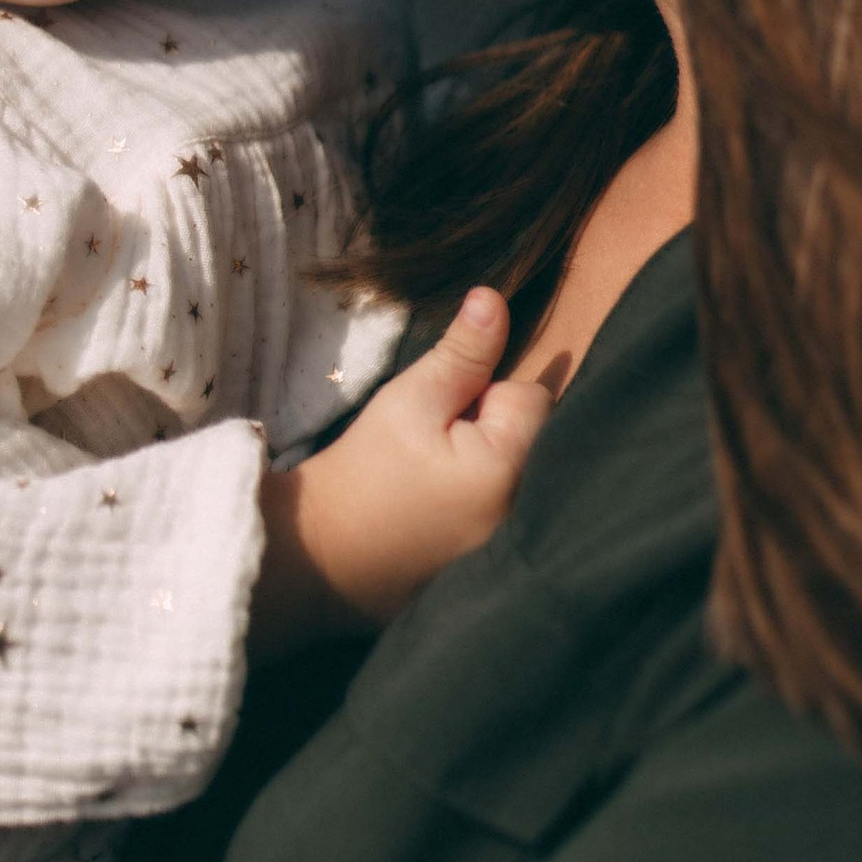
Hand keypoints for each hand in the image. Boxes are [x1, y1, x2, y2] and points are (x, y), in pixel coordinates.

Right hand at [254, 287, 552, 647]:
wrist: (322, 557)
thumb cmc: (363, 472)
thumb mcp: (409, 400)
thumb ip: (463, 353)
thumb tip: (495, 297)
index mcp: (508, 469)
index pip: (534, 398)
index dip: (489, 393)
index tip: (446, 415)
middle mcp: (525, 513)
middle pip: (538, 439)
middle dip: (498, 428)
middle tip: (441, 445)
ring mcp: (513, 546)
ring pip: (527, 474)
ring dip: (495, 464)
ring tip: (440, 477)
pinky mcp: (496, 565)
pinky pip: (512, 512)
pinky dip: (487, 502)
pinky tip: (445, 508)